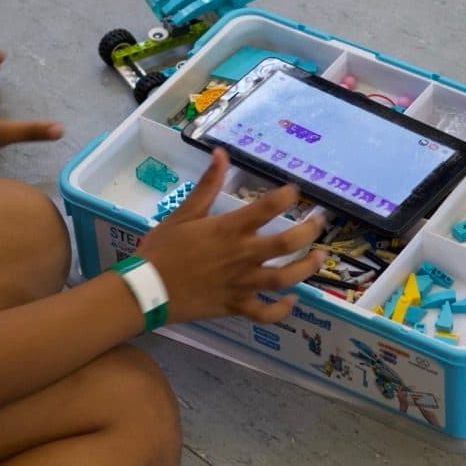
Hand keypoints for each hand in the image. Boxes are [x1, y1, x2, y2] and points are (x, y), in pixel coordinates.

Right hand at [136, 149, 326, 324]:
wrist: (144, 290)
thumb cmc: (162, 249)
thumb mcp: (184, 213)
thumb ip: (207, 185)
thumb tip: (221, 153)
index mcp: (229, 229)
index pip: (268, 207)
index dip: (287, 196)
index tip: (294, 191)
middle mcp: (241, 255)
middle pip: (287, 243)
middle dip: (309, 231)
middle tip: (320, 222)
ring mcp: (241, 283)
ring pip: (284, 278)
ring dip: (307, 268)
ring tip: (321, 257)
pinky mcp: (235, 306)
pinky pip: (265, 313)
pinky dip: (281, 309)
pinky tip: (291, 300)